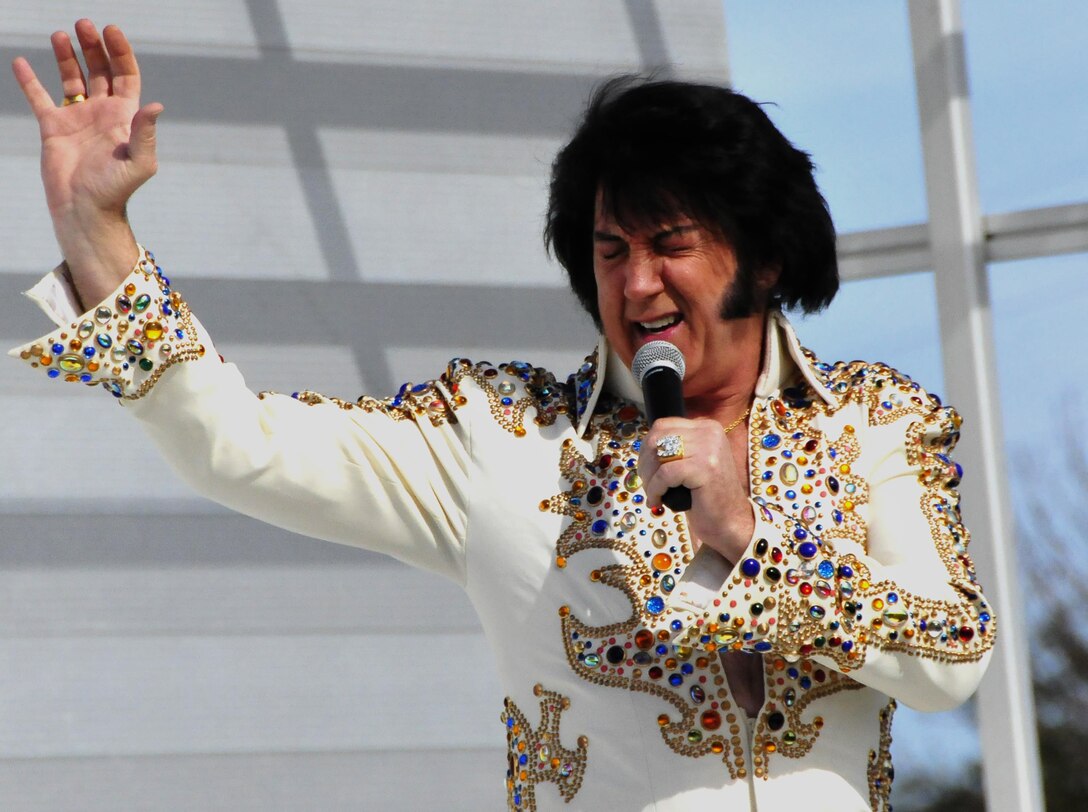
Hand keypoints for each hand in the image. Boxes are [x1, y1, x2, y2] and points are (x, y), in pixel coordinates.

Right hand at [11, 19, 161, 305]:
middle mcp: (102, 113)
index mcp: (125, 117)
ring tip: (60, 34)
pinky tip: (21, 61)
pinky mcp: (53, 127)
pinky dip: (29, 80)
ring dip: (67, 56)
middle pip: (100, 71)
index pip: (125, 76)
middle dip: (94, 47)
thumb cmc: (116, 190)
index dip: (120, 52)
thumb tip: (156, 105)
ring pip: (72, 78)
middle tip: (84, 24)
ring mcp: (77, 118)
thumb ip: (145, 133)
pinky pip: (40, 97)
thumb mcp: (139, 162)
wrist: (85, 210)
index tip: (111, 30)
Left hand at [638, 416, 753, 563]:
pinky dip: (655, 489)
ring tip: (653, 494)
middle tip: (647, 484)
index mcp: (707, 427)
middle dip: (645, 463)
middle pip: (657, 438)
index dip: (647, 448)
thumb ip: (674, 448)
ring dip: (648, 478)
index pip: (663, 426)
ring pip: (658, 455)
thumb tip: (643, 445)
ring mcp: (709, 448)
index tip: (646, 469)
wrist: (731, 521)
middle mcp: (709, 432)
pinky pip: (665, 474)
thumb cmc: (706, 496)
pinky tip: (657, 501)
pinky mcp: (705, 467)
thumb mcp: (692, 462)